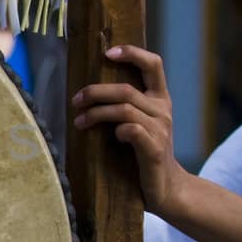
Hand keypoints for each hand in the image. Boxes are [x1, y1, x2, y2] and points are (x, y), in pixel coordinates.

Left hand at [72, 45, 190, 216]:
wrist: (166, 188)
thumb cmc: (143, 154)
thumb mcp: (138, 123)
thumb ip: (125, 105)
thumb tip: (87, 91)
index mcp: (160, 99)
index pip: (153, 64)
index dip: (132, 53)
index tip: (108, 53)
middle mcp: (163, 110)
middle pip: (126, 89)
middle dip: (96, 92)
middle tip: (76, 100)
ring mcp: (161, 130)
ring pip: (125, 109)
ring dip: (97, 113)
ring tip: (79, 122)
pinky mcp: (154, 150)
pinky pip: (132, 130)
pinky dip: (118, 131)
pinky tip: (112, 137)